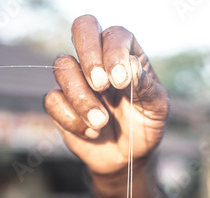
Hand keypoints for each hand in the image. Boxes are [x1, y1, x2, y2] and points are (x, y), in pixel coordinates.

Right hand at [44, 15, 167, 173]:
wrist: (127, 156)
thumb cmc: (144, 126)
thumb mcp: (157, 108)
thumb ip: (146, 86)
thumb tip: (129, 65)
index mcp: (124, 53)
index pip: (114, 34)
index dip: (113, 52)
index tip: (121, 81)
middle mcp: (97, 60)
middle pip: (82, 29)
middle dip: (89, 56)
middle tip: (101, 86)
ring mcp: (76, 80)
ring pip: (62, 68)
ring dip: (81, 98)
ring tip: (101, 122)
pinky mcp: (60, 104)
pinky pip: (53, 101)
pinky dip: (72, 119)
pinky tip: (91, 133)